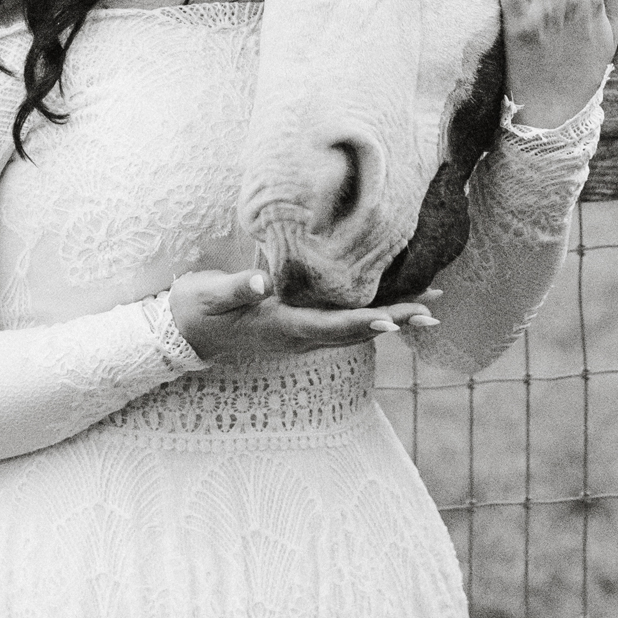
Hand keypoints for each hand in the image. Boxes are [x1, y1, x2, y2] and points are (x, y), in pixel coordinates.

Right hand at [168, 268, 441, 361]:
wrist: (182, 335)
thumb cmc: (197, 309)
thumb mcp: (211, 295)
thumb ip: (236, 287)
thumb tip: (260, 280)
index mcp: (281, 327)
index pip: (331, 326)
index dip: (364, 323)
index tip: (397, 320)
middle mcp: (298, 337)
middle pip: (355, 332)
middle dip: (396, 320)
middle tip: (434, 310)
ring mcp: (300, 336)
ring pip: (353, 330)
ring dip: (392, 319)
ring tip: (426, 307)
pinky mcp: (299, 327)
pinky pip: (342, 325)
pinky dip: (371, 315)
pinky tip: (389, 305)